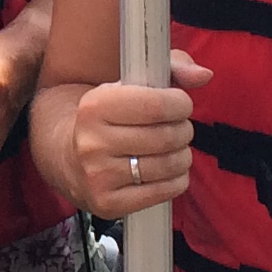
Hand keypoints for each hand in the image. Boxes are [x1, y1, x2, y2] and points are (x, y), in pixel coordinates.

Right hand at [36, 57, 212, 220]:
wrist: (67, 157)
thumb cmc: (111, 117)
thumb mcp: (131, 83)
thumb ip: (171, 69)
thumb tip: (204, 75)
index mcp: (95, 106)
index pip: (156, 105)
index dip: (180, 103)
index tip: (180, 104)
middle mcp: (92, 142)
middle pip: (166, 137)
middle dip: (183, 130)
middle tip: (177, 128)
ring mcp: (98, 175)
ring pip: (168, 165)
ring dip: (182, 156)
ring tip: (173, 149)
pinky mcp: (107, 203)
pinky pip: (164, 191)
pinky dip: (177, 180)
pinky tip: (168, 171)